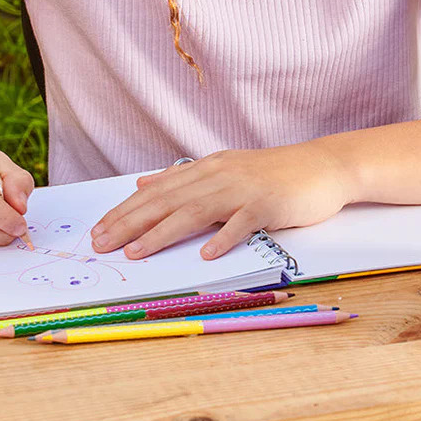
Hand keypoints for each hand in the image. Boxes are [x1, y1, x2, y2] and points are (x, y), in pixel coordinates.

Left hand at [90, 139, 354, 260]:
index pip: (157, 190)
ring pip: (196, 210)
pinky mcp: (268, 203)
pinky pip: (243, 223)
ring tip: (136, 252)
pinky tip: (206, 255)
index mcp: (207, 167)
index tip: (97, 230)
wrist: (323, 165)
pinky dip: (223, 239)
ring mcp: (244, 188)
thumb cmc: (273, 174)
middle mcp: (220, 174)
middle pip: (168, 200)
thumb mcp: (224, 168)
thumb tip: (143, 183)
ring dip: (162, 232)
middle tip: (100, 244)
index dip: (125, 210)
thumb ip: (184, 177)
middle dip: (130, 222)